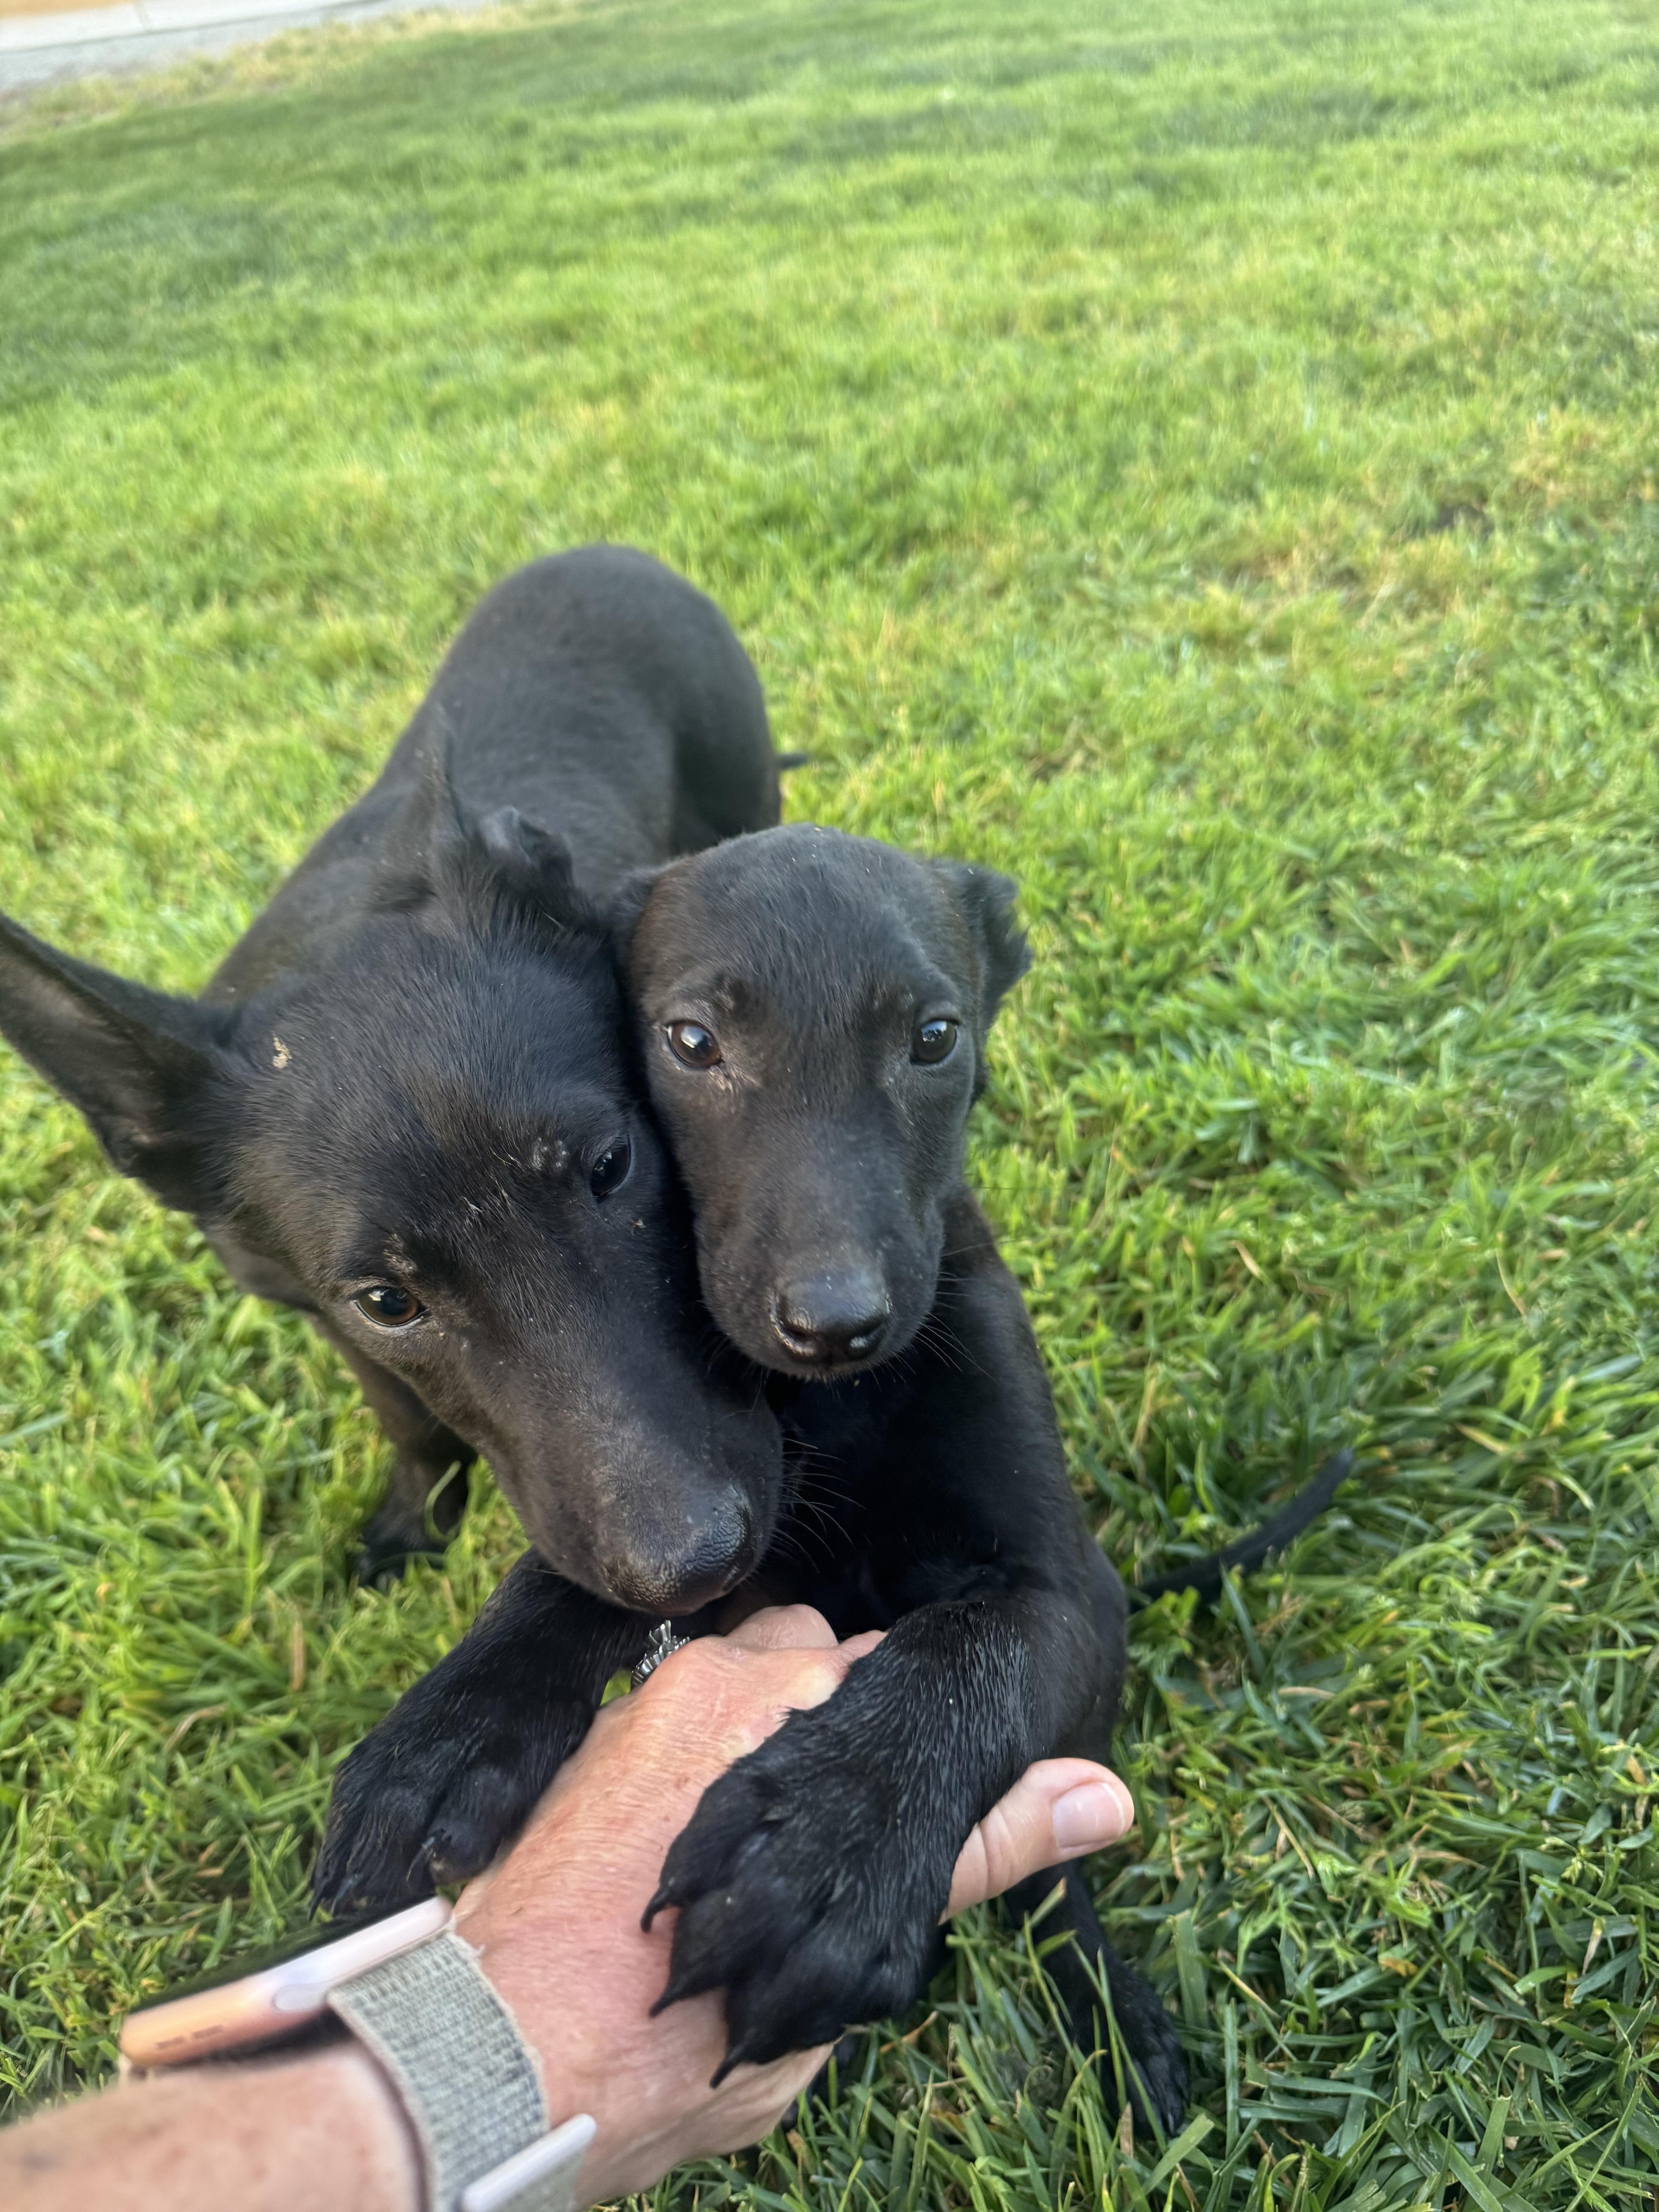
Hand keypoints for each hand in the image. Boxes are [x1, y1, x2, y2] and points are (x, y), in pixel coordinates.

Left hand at [459, 1605, 1134, 2203]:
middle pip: (812, 1657)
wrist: (501, 2056)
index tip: (897, 1806)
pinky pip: (661, 1714)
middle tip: (824, 1837)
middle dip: (831, 1721)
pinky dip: (683, 1764)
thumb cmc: (679, 2024)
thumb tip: (1108, 1794)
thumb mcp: (855, 1952)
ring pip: (736, 1682)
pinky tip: (674, 1849)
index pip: (892, 1674)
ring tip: (753, 1852)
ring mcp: (643, 1703)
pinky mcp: (585, 1737)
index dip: (904, 1741)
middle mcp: (720, 1679)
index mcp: (802, 1716)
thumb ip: (971, 1853)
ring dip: (757, 1739)